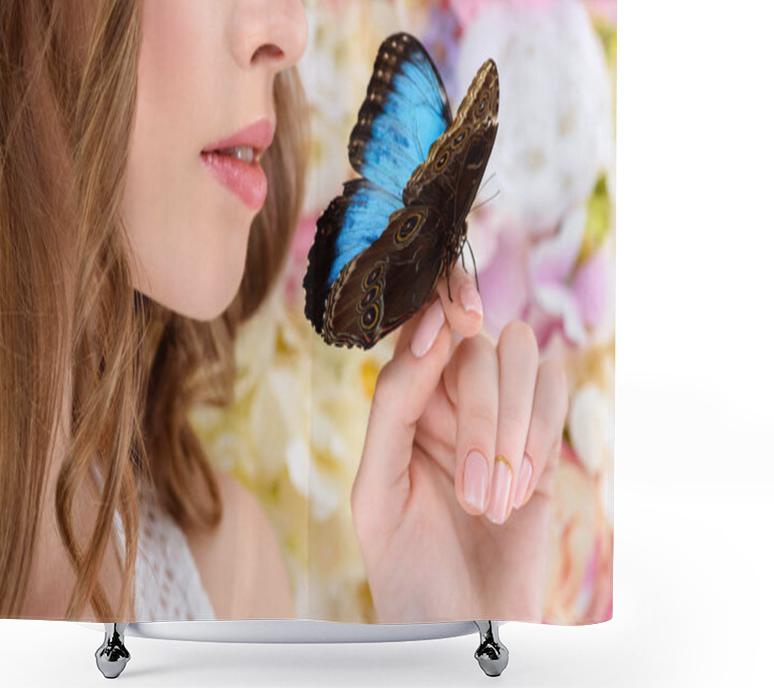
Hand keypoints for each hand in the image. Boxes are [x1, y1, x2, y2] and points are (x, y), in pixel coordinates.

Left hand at [350, 263, 567, 622]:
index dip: (444, 298)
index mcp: (405, 402)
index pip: (423, 323)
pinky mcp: (544, 443)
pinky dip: (540, 438)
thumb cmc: (407, 568)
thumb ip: (394, 403)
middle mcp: (451, 400)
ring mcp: (501, 418)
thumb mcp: (378, 488)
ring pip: (521, 357)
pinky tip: (519, 493)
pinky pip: (555, 397)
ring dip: (510, 428)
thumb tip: (430, 332)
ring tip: (491, 501)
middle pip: (478, 344)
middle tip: (472, 489)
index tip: (461, 314)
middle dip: (481, 413)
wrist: (461, 633)